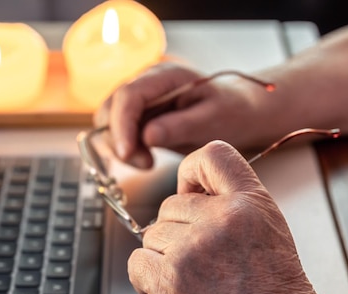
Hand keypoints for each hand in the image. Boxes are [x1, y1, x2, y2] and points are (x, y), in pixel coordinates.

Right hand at [94, 62, 265, 168]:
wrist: (238, 113)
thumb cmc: (231, 113)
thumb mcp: (213, 120)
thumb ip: (181, 126)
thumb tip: (147, 135)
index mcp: (166, 76)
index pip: (129, 95)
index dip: (122, 126)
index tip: (128, 154)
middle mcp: (147, 83)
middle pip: (111, 108)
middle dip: (119, 139)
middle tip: (145, 163)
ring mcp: (141, 99)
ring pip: (109, 123)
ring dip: (121, 147)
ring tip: (148, 162)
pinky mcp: (138, 116)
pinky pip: (118, 133)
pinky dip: (126, 150)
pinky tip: (146, 160)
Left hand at [127, 140, 329, 293]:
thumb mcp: (271, 239)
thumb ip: (233, 212)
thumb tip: (190, 200)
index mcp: (254, 206)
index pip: (212, 156)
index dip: (191, 172)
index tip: (189, 191)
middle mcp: (223, 219)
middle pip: (170, 205)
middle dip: (177, 232)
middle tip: (202, 264)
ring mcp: (194, 247)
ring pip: (152, 235)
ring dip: (164, 259)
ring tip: (194, 285)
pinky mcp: (170, 277)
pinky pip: (137, 262)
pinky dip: (147, 280)